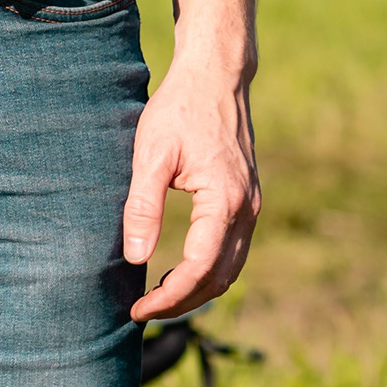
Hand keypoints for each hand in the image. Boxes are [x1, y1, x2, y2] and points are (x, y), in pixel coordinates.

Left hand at [122, 40, 260, 320]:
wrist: (215, 76)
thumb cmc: (179, 109)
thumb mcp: (151, 154)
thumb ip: (143, 207)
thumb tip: (135, 258)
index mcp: (225, 201)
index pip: (199, 269)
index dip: (168, 297)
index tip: (137, 308)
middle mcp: (247, 210)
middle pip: (220, 279)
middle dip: (182, 302)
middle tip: (142, 309)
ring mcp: (252, 206)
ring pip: (231, 270)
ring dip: (198, 291)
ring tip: (157, 296)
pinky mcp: (248, 201)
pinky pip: (233, 251)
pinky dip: (209, 271)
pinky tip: (179, 269)